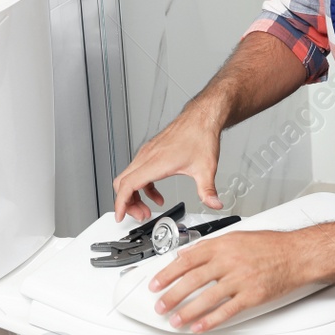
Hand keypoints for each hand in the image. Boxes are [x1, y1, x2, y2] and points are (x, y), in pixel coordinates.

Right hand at [112, 104, 224, 221]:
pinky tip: (157, 195)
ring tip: (146, 209)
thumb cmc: (200, 136)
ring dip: (133, 195)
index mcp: (155, 162)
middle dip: (127, 203)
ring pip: (128, 177)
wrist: (201, 118)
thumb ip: (208, 191)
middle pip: (122, 183)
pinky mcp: (151, 152)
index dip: (121, 203)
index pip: (128, 185)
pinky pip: (138, 173)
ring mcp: (147, 153)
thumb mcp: (206, 168)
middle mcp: (147, 156)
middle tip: (139, 215)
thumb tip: (214, 204)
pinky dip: (142, 187)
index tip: (120, 215)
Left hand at [148, 230, 310, 332]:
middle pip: (192, 280)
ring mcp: (241, 279)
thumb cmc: (271, 245)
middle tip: (160, 305)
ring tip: (176, 320)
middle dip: (171, 295)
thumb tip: (188, 253)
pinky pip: (227, 311)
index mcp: (222, 245)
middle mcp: (229, 261)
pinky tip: (200, 326)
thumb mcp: (236, 236)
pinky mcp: (252, 295)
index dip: (167, 273)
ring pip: (206, 298)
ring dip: (187, 312)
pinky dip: (210, 321)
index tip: (156, 284)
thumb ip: (210, 246)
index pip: (186, 260)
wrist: (297, 254)